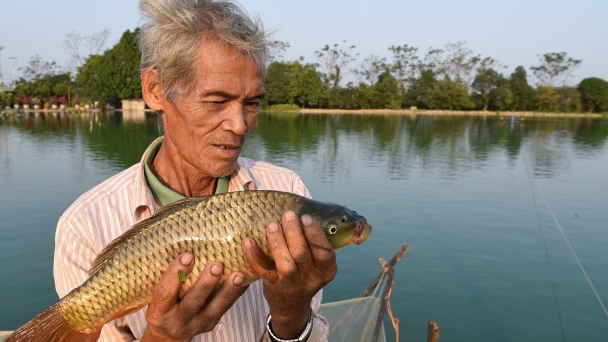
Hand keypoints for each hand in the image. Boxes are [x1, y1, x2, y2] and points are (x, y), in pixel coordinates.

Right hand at [140, 252, 248, 341]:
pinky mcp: (210, 323)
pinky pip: (225, 308)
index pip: (166, 292)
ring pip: (214, 309)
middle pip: (192, 302)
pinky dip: (236, 293)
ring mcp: (196, 323)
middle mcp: (177, 319)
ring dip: (227, 291)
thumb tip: (178, 247)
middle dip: (205, 284)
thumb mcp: (156, 296)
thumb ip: (166, 278)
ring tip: (238, 275)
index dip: (175, 274)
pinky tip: (246, 279)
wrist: (169, 334)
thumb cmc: (163, 307)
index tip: (187, 255)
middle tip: (217, 265)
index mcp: (159, 310)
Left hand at [243, 211, 336, 339]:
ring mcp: (292, 284)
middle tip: (287, 215)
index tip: (305, 217)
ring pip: (285, 263)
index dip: (315, 234)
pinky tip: (248, 241)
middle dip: (294, 232)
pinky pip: (263, 270)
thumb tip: (302, 210)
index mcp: (326, 270)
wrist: (291, 304)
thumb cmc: (305, 272)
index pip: (324, 252)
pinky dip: (254, 255)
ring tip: (272, 226)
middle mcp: (311, 279)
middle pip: (302, 254)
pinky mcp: (273, 286)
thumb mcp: (317, 263)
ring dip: (278, 242)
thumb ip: (313, 242)